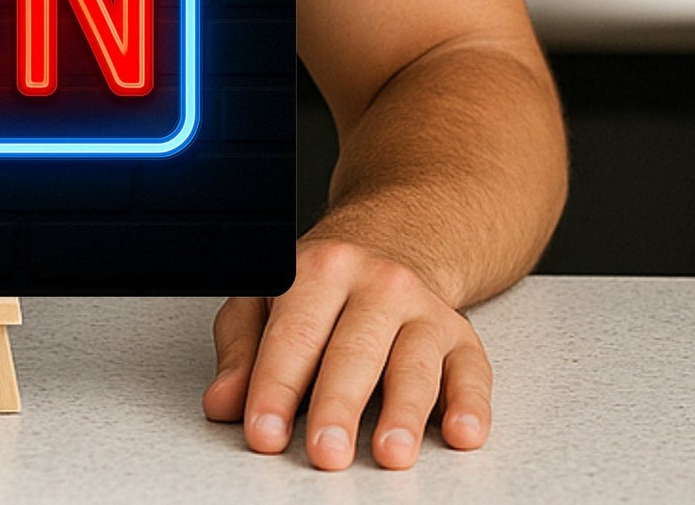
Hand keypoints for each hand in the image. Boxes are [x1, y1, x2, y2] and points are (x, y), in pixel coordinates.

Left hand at [201, 237, 491, 469]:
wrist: (393, 240)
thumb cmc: (322, 285)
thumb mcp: (268, 297)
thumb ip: (242, 349)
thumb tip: (223, 402)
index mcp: (318, 269)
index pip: (292, 335)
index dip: (274, 388)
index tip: (263, 432)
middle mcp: (375, 284)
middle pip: (353, 351)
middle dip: (337, 406)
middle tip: (324, 453)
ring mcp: (422, 309)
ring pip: (414, 363)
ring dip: (403, 412)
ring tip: (389, 453)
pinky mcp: (461, 335)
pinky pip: (472, 371)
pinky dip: (469, 404)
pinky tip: (459, 432)